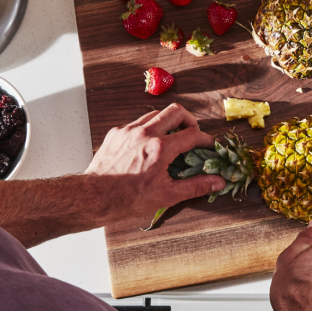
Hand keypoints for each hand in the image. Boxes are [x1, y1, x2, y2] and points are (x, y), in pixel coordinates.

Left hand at [84, 104, 224, 223]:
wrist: (93, 197)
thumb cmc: (127, 199)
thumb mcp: (167, 195)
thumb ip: (196, 186)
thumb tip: (218, 181)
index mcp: (160, 148)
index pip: (192, 135)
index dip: (206, 140)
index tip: (209, 146)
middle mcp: (145, 133)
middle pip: (176, 111)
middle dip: (189, 121)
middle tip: (192, 134)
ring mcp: (129, 131)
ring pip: (156, 113)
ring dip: (168, 122)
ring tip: (172, 138)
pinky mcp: (116, 133)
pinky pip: (137, 123)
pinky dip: (148, 129)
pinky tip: (148, 145)